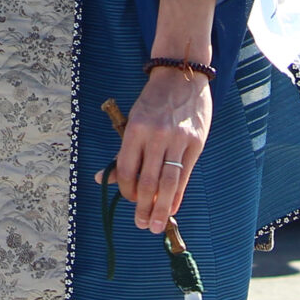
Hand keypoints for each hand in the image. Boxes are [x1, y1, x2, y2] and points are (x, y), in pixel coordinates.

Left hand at [117, 67, 211, 233]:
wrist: (180, 74)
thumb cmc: (153, 101)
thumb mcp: (133, 120)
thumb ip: (124, 151)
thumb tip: (103, 179)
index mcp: (135, 128)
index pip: (127, 168)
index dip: (125, 190)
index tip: (128, 201)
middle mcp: (155, 135)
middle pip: (147, 180)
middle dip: (142, 207)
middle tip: (141, 225)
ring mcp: (177, 139)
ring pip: (167, 182)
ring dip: (160, 208)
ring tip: (155, 224)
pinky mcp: (196, 142)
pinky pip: (185, 175)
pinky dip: (177, 195)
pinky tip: (172, 207)